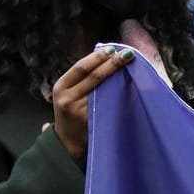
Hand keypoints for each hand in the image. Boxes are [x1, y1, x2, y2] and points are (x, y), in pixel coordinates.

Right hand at [49, 44, 133, 162]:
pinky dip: (120, 94)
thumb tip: (106, 56)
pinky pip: (108, 104)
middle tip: (128, 54)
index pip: (80, 67)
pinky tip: (130, 87)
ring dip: (119, 77)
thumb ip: (81, 79)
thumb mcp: (68, 95)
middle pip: (93, 76)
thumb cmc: (71, 114)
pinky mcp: (92, 121)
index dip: (97, 57)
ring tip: (132, 67)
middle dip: (112, 63)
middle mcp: (68, 98)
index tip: (112, 49)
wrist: (67, 144)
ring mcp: (80, 111)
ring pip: (103, 90)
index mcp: (60, 87)